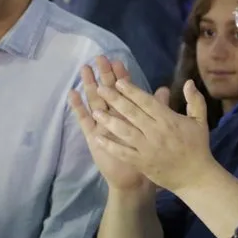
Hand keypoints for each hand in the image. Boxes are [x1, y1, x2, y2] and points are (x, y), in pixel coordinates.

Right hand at [68, 56, 150, 191]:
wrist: (135, 179)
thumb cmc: (148, 154)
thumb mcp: (156, 130)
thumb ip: (159, 109)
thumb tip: (165, 89)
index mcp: (131, 114)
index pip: (127, 91)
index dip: (123, 77)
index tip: (120, 61)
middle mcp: (115, 117)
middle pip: (109, 92)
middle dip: (105, 75)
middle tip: (100, 57)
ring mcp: (103, 125)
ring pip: (95, 101)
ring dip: (89, 85)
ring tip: (84, 68)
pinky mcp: (93, 136)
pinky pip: (84, 120)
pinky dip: (78, 107)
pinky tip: (72, 93)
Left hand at [89, 77, 211, 192]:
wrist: (195, 177)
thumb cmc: (197, 146)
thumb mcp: (201, 121)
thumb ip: (195, 100)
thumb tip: (188, 82)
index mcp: (168, 120)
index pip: (147, 102)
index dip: (132, 91)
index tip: (118, 82)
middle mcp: (155, 132)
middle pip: (132, 113)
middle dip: (115, 100)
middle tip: (100, 88)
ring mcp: (147, 148)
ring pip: (125, 131)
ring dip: (109, 121)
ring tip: (96, 112)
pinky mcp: (141, 162)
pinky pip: (123, 152)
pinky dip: (111, 146)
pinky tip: (98, 139)